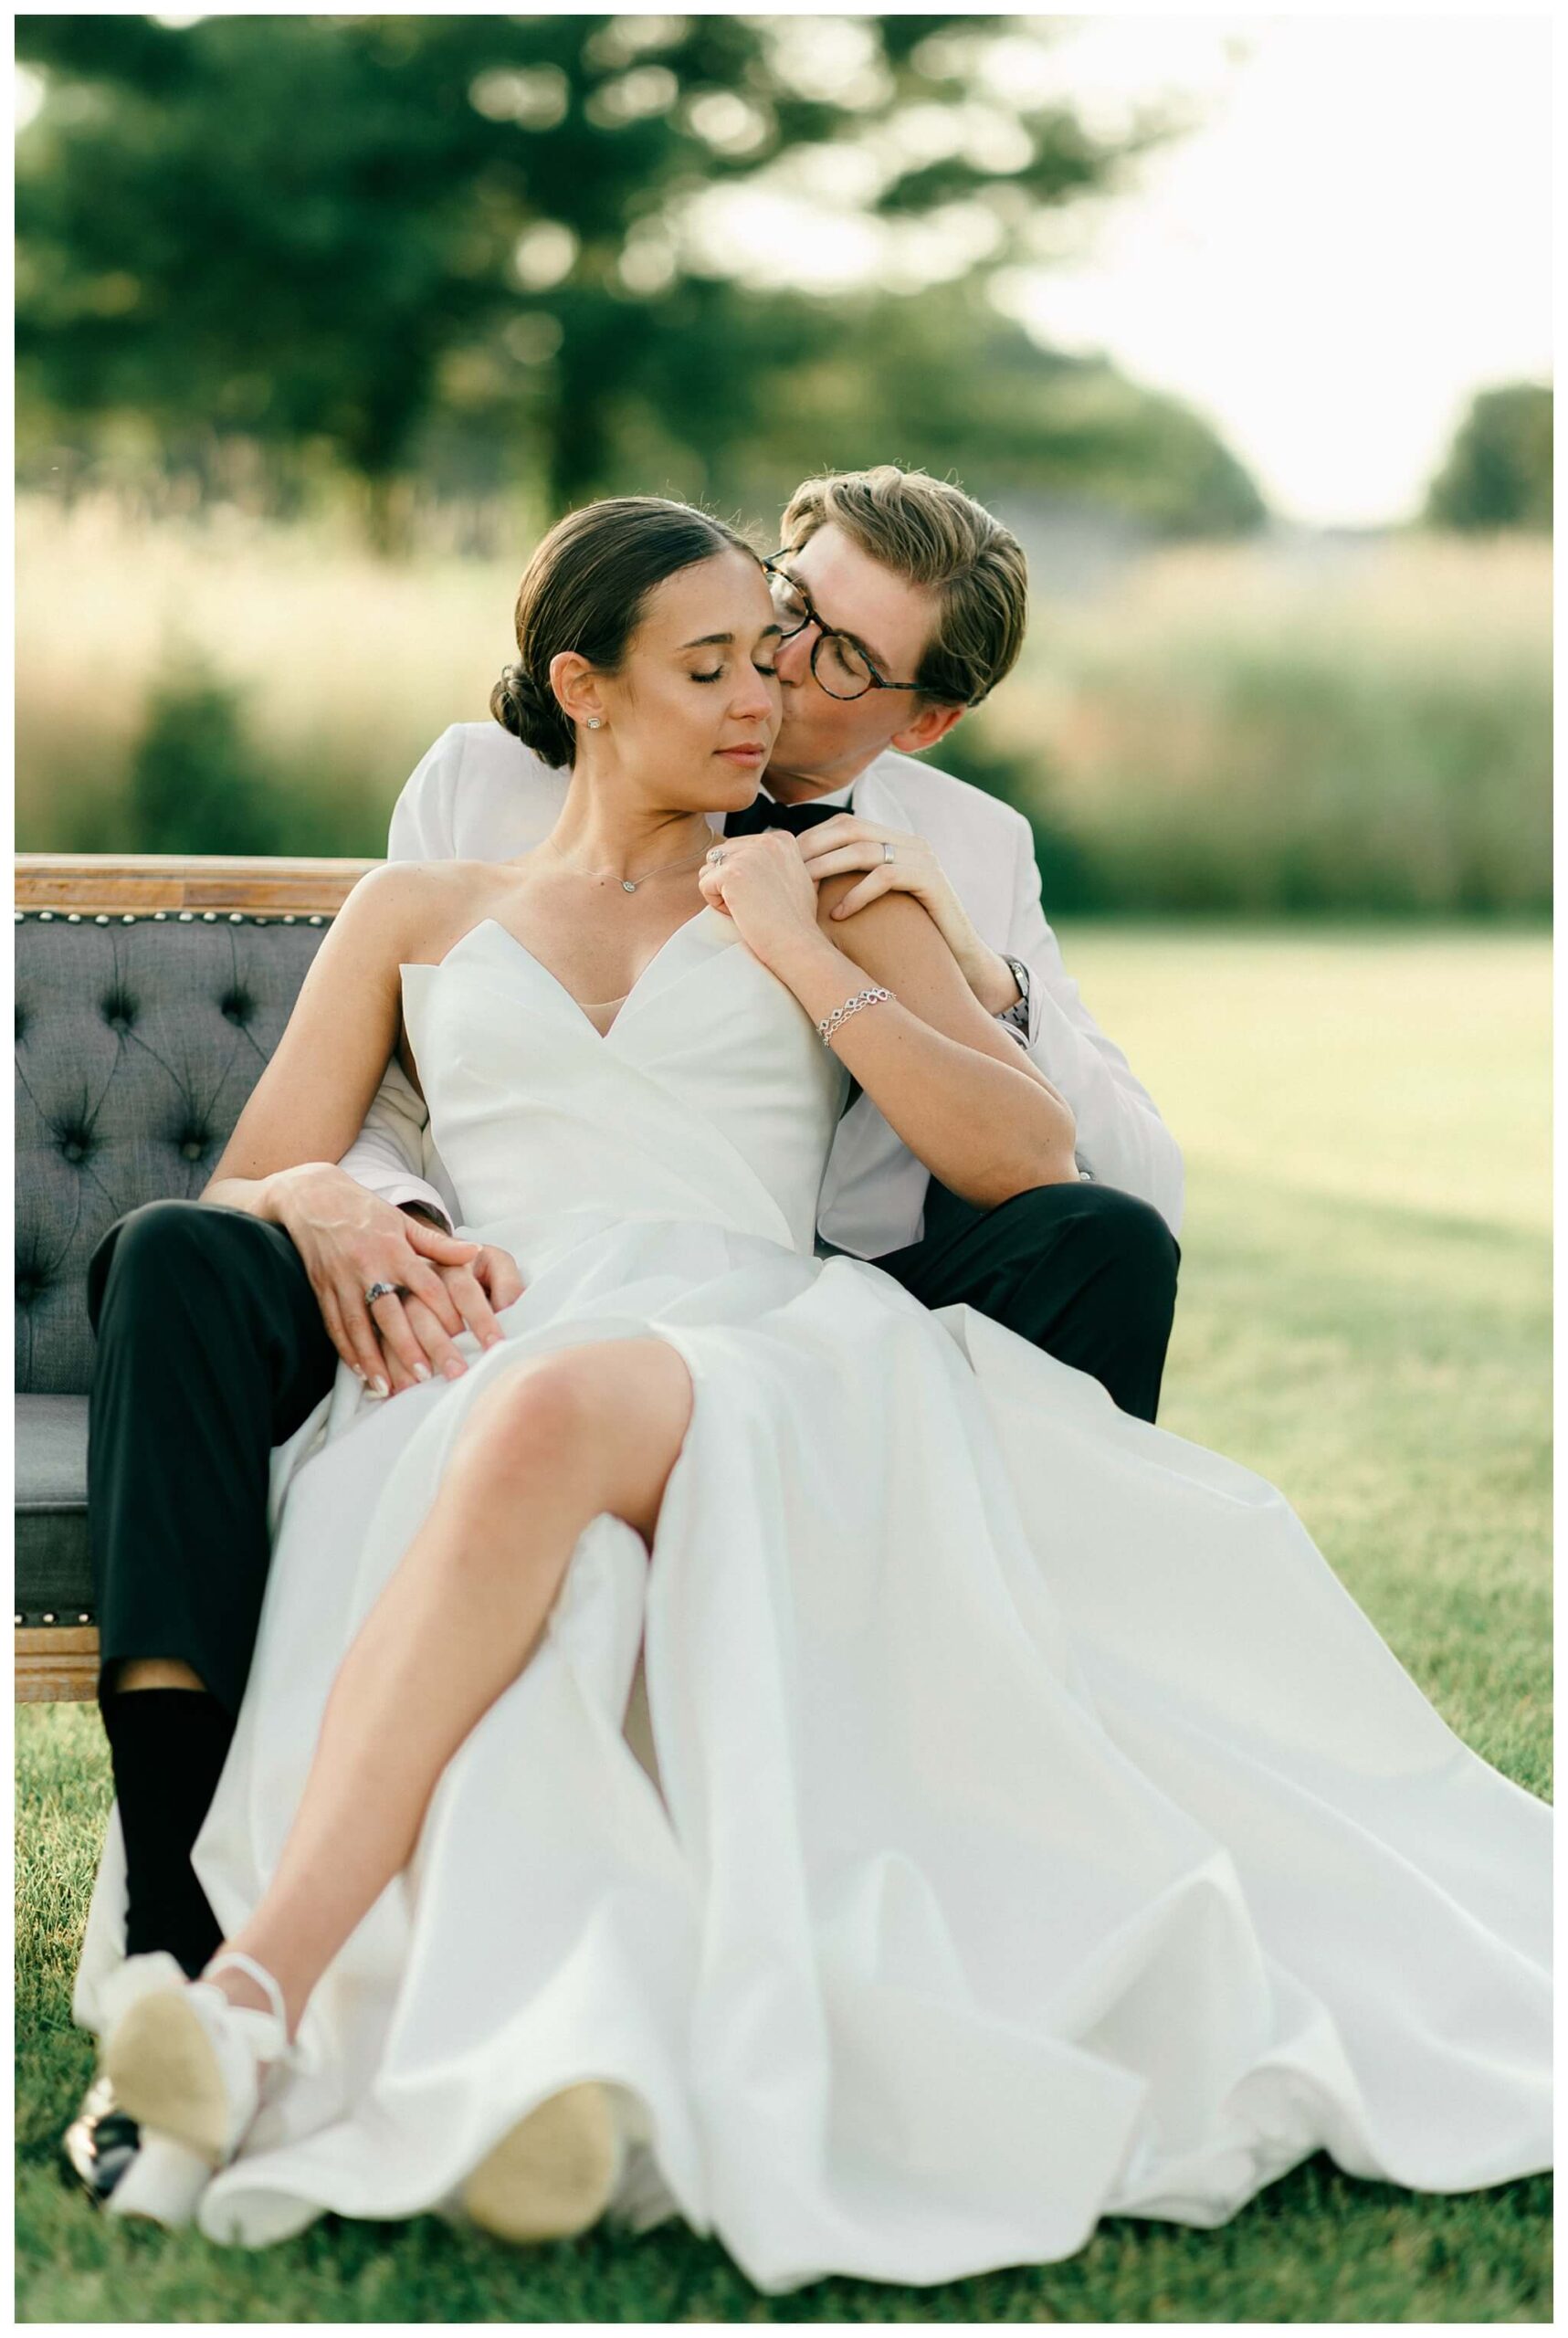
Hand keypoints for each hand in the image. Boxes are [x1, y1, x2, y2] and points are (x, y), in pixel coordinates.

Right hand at [266, 1164, 522, 1394]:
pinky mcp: (321, 1288)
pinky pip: (334, 1324)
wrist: (312, 1197)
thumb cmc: (366, 1211)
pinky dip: (346, 1350)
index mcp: (393, 1249)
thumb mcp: (403, 1221)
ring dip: (375, 1358)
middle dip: (409, 1347)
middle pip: (391, 1313)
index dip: (444, 1312)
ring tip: (391, 1387)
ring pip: (359, 1326)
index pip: (424, 1285)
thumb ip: (438, 1244)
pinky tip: (361, 1372)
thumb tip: (475, 1252)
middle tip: (429, 1376)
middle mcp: (368, 1266)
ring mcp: (341, 1280)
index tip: (463, 1338)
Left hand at [696, 829, 826, 975]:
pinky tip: (741, 913)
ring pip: (710, 869)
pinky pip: (704, 884)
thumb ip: (777, 863)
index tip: (769, 896)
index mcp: (781, 839)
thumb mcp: (795, 879)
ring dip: (722, 892)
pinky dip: (716, 904)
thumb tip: (760, 863)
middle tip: (756, 904)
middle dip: (730, 883)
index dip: (746, 878)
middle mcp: (766, 840)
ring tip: (748, 908)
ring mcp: (749, 854)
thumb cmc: (797, 922)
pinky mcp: (732, 873)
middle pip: (721, 855)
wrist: (797, 944)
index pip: (738, 849)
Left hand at [795, 815, 1016, 1012]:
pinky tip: (838, 914)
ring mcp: (924, 860)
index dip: (811, 839)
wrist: (962, 964)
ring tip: (802, 889)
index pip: (844, 824)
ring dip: (827, 867)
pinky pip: (886, 877)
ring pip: (865, 849)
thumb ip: (849, 886)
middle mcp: (910, 843)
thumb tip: (796, 885)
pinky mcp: (933, 882)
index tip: (781, 863)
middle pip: (850, 829)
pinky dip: (857, 894)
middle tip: (783, 873)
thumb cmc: (910, 939)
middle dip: (812, 848)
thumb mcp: (874, 906)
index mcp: (895, 841)